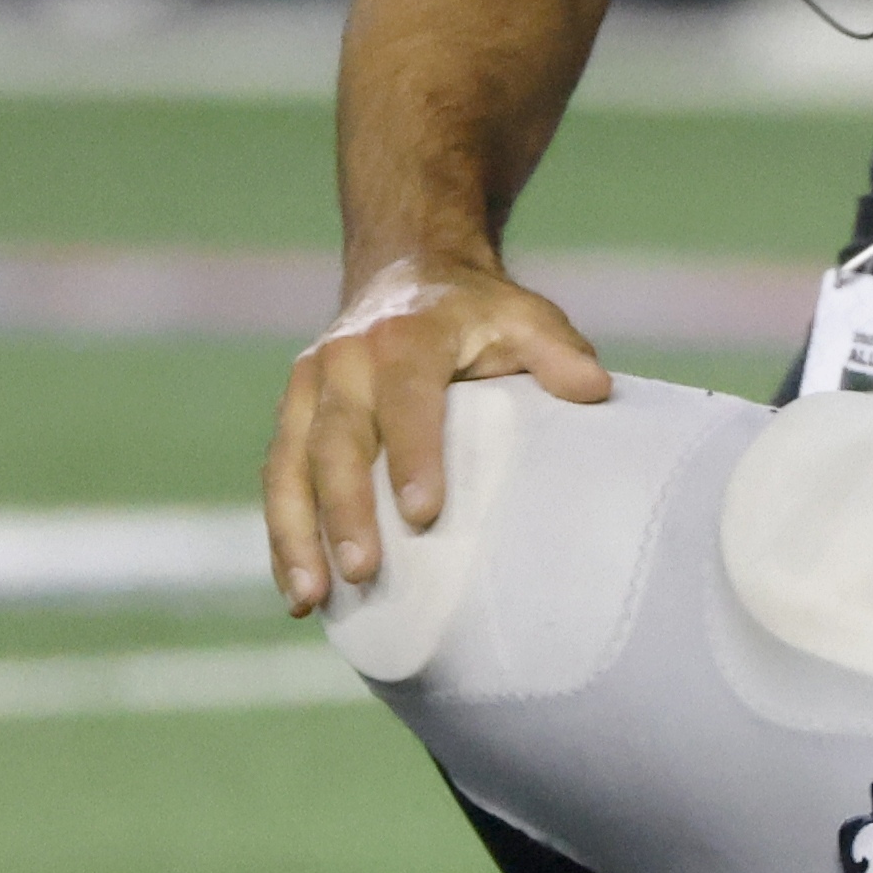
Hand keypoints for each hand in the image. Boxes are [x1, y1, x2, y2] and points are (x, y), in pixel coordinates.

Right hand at [264, 258, 614, 613]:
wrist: (406, 273)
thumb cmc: (476, 313)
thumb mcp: (524, 316)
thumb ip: (557, 352)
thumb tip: (595, 390)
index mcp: (402, 338)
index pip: (404, 400)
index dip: (411, 455)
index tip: (424, 514)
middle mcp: (342, 362)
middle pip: (335, 440)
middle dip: (344, 509)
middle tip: (364, 570)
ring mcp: (307, 391)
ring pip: (289, 467)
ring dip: (295, 536)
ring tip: (311, 598)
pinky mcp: (292, 418)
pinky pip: (277, 481)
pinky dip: (283, 537)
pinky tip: (298, 592)